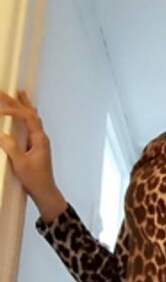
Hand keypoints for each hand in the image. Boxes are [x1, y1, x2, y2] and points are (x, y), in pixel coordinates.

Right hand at [0, 89, 63, 209]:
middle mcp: (41, 137)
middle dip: (18, 101)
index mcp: (39, 139)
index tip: (0, 108)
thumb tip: (1, 134)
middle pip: (30, 114)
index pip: (27, 118)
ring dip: (23, 105)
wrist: (45, 191)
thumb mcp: (20, 164)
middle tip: (5, 91)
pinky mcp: (36, 145)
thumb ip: (11, 148)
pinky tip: (24, 112)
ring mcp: (39, 140)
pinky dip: (25, 116)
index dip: (14, 110)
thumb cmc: (34, 179)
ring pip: (32, 118)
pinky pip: (31, 125)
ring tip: (18, 93)